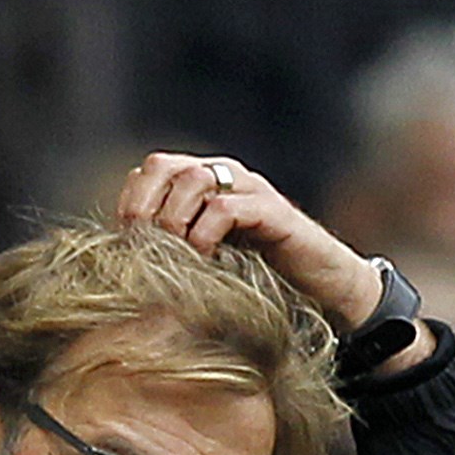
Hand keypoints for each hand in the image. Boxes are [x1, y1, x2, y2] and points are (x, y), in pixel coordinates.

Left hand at [113, 151, 388, 338]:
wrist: (329, 289)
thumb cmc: (270, 280)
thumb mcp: (213, 262)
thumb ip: (181, 250)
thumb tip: (132, 264)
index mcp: (206, 184)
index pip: (151, 172)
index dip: (131, 202)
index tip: (125, 242)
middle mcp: (226, 176)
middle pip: (164, 165)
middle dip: (144, 205)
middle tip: (142, 245)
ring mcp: (250, 189)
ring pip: (194, 180)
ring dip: (173, 219)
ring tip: (174, 255)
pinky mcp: (272, 211)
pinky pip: (225, 207)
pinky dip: (205, 233)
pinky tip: (205, 260)